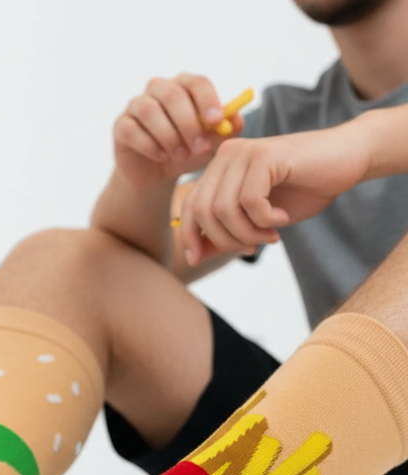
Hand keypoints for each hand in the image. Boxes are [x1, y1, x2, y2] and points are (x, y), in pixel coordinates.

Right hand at [113, 74, 244, 189]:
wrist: (156, 176)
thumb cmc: (186, 153)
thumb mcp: (209, 145)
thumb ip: (224, 131)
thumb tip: (236, 120)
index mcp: (184, 86)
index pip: (196, 82)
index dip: (207, 100)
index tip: (216, 121)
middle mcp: (159, 89)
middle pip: (173, 94)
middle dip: (188, 123)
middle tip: (199, 147)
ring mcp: (136, 106)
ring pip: (150, 110)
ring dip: (168, 136)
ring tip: (180, 155)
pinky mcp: (121, 126)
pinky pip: (132, 130)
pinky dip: (150, 145)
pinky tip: (162, 157)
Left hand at [179, 120, 370, 265]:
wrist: (347, 161)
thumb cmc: (302, 191)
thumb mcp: (256, 221)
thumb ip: (225, 234)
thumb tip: (195, 256)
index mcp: (219, 168)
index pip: (189, 206)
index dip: (189, 236)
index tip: (197, 260)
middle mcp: (226, 155)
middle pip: (202, 210)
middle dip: (224, 240)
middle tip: (251, 248)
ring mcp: (244, 152)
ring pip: (224, 208)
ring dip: (247, 233)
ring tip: (270, 235)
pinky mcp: (265, 155)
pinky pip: (250, 201)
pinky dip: (265, 219)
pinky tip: (282, 217)